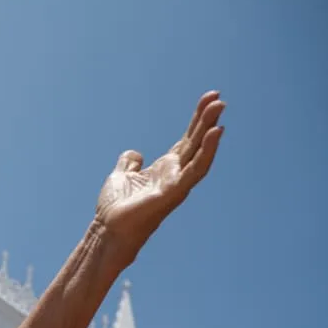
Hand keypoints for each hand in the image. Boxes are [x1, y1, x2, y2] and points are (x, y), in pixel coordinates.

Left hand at [95, 91, 224, 248]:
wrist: (108, 230)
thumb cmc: (116, 208)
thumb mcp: (120, 176)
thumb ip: (129, 163)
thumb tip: (135, 154)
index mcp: (165, 168)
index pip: (187, 139)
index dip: (198, 119)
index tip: (209, 98)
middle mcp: (175, 174)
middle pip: (196, 142)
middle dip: (207, 119)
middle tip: (219, 98)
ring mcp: (177, 183)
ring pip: (200, 153)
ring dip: (210, 132)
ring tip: (219, 110)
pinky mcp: (174, 192)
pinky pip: (195, 170)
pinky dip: (207, 152)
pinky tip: (215, 134)